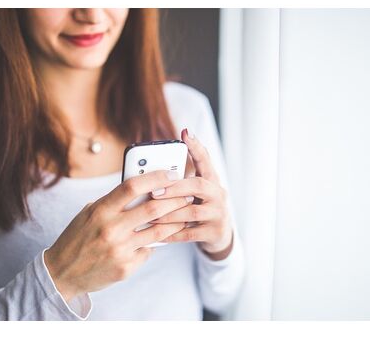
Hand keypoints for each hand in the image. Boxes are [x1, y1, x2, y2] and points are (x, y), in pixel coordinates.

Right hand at [44, 170, 191, 300]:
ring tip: (184, 214)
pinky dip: (155, 243)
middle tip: (187, 194)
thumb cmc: (77, 238)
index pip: (132, 186)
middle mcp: (111, 229)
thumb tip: (142, 189)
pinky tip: (159, 239)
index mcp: (100, 210)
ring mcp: (120, 250)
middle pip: (153, 208)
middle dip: (175, 199)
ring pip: (158, 232)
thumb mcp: (89, 213)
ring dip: (175, 221)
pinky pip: (148, 251)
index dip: (155, 177)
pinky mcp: (126, 267)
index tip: (171, 173)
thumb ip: (113, 202)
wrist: (62, 273)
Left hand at [150, 128, 233, 259]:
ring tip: (150, 215)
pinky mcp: (214, 232)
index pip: (205, 160)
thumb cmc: (199, 207)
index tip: (185, 133)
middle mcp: (218, 194)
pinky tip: (158, 234)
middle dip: (175, 188)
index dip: (196, 147)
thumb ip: (181, 180)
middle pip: (198, 185)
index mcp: (211, 181)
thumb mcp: (196, 192)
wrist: (219, 235)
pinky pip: (190, 234)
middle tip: (154, 191)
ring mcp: (218, 214)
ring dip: (169, 213)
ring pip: (192, 212)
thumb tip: (153, 169)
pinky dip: (172, 234)